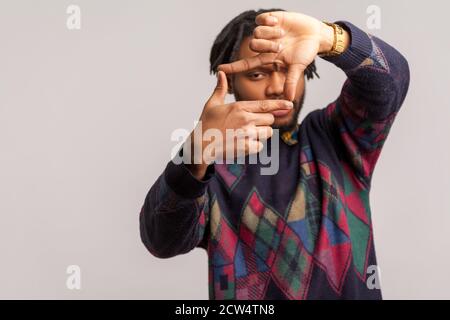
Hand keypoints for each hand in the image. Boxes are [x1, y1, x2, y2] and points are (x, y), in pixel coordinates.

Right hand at [185, 71, 292, 178]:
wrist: (200, 145)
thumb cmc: (206, 123)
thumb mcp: (212, 104)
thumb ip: (220, 88)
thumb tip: (221, 73)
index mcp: (239, 107)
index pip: (266, 105)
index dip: (280, 105)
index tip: (290, 104)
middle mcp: (245, 120)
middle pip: (269, 119)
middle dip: (264, 121)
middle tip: (252, 124)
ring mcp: (246, 134)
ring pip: (267, 132)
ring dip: (261, 133)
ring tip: (247, 134)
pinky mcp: (246, 148)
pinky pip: (260, 146)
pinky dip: (255, 146)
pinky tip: (244, 144)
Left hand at [217, 11, 336, 100]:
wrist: (316, 35)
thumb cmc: (306, 53)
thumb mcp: (297, 68)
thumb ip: (291, 82)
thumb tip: (289, 100)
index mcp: (267, 58)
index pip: (246, 64)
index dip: (233, 67)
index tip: (219, 69)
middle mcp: (264, 46)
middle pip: (253, 46)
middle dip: (266, 46)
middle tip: (280, 46)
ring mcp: (267, 32)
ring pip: (256, 33)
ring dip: (270, 34)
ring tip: (283, 34)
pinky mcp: (271, 19)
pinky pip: (260, 19)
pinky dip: (269, 21)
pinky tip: (278, 22)